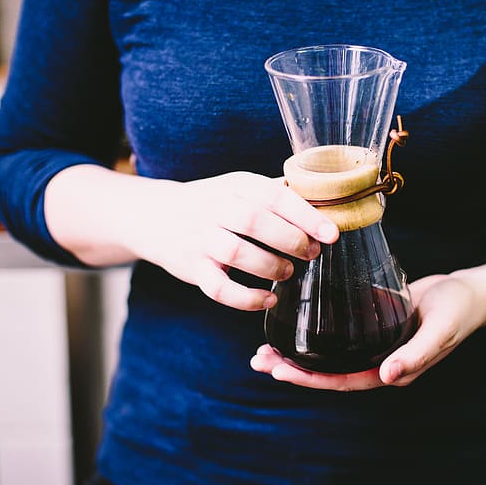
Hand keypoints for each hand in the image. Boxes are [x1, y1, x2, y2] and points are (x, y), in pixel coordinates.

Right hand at [128, 172, 338, 310]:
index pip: (274, 195)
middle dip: (290, 240)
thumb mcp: (239, 187)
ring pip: (236, 253)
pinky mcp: (191, 268)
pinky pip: (218, 288)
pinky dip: (246, 298)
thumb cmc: (212, 203)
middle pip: (255, 222)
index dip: (306, 216)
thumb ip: (275, 193)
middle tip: (310, 253)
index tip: (331, 234)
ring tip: (288, 271)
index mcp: (236, 185)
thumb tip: (324, 201)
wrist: (154, 216)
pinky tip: (268, 299)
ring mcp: (200, 238)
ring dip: (270, 266)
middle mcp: (215, 208)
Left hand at [250, 273, 485, 389]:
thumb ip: (417, 354)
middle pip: (328, 372)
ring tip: (265, 346)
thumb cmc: (458, 310)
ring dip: (298, 352)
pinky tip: (294, 321)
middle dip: (293, 368)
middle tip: (258, 360)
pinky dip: (315, 332)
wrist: (469, 292)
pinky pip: (338, 334)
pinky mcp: (372, 325)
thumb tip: (388, 377)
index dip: (310, 378)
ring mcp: (374, 346)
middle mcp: (379, 363)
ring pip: (329, 354)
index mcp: (392, 372)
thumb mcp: (441, 329)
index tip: (279, 370)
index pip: (342, 381)